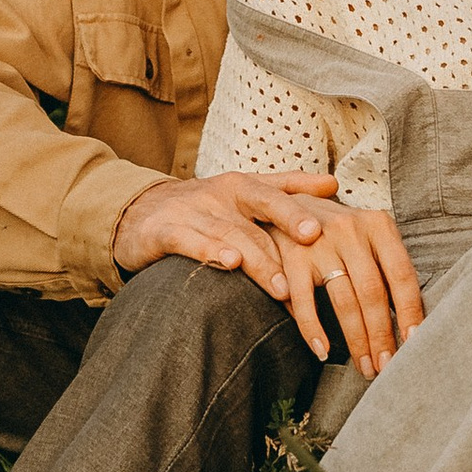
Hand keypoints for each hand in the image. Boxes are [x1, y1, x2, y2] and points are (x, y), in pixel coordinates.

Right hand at [113, 167, 340, 299]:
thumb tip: (334, 185)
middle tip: (314, 239)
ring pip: (232, 232)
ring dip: (259, 258)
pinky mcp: (165, 232)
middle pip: (260, 204)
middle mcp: (221, 194)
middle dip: (289, 219)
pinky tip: (230, 264)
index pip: (279, 188)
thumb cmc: (202, 210)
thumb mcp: (240, 195)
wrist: (137, 215)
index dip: (304, 191)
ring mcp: (193, 211)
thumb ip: (284, 190)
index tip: (334, 193)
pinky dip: (211, 251)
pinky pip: (191, 241)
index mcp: (242, 185)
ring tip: (282, 286)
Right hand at [269, 197, 424, 374]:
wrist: (288, 205)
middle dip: (382, 336)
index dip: (410, 313)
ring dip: (356, 340)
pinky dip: (313, 330)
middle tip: (387, 366)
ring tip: (365, 366)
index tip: (415, 344)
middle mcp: (351, 229)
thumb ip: (387, 266)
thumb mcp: (368, 235)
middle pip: (374, 293)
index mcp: (378, 225)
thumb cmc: (338, 231)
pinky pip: (305, 302)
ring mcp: (319, 241)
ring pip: (344, 301)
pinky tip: (323, 351)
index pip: (402, 276)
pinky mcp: (292, 256)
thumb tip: (412, 318)